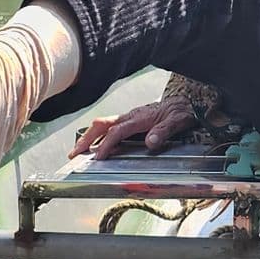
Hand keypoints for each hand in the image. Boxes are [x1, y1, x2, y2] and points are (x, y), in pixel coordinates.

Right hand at [72, 97, 193, 158]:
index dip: (106, 144)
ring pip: (103, 125)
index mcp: (140, 117)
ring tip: (77, 152)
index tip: (98, 157)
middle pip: (102, 125)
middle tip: (74, 153)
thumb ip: (164, 131)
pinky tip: (95, 146)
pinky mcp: (129, 121)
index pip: (117, 131)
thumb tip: (151, 142)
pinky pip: (109, 127)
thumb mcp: (178, 122)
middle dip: (86, 139)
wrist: (185, 101)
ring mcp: (129, 117)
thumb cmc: (180, 111)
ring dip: (89, 138)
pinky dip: (98, 136)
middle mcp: (131, 116)